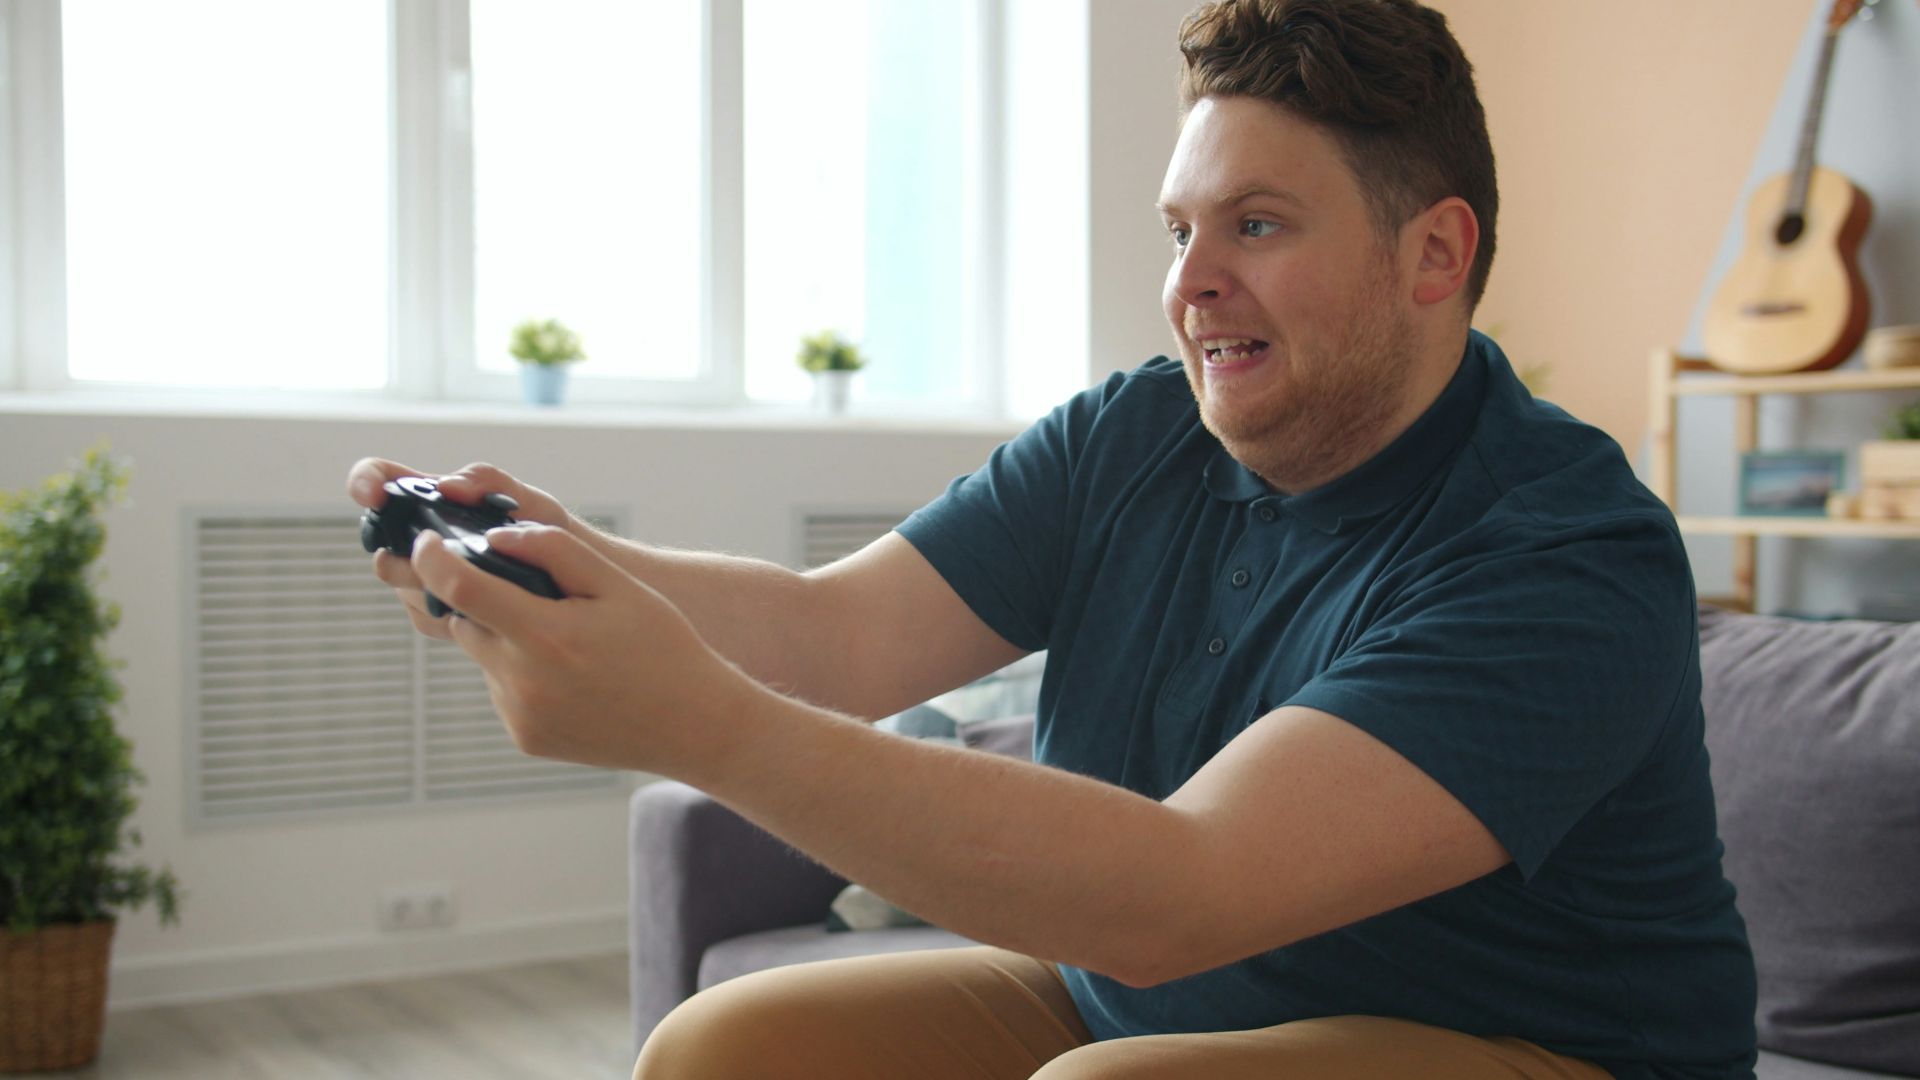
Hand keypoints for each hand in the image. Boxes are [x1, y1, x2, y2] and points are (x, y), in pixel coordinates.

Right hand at [346, 458, 581, 639]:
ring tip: (481, 587)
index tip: (371, 493)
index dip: (367, 481)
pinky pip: (429, 616)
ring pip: (406, 585)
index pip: (384, 481)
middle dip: (408, 555)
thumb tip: (448, 486)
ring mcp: (432, 578)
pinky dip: (450, 614)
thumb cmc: (556, 537)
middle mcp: (428, 540)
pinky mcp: (447, 613)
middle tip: (445, 560)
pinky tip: (482, 613)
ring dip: (432, 587)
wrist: (585, 592)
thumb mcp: (533, 504)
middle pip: (387, 545)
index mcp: (441, 502)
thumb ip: (494, 484)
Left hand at [408, 523, 750, 774]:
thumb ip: (555, 551)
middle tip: (534, 596)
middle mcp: (523, 681)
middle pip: (465, 622)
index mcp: (546, 635)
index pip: (460, 588)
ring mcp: (520, 715)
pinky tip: (571, 676)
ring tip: (567, 643)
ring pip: (484, 656)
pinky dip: (521, 673)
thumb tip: (496, 538)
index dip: (433, 558)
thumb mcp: (619, 586)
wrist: (693, 725)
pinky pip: (503, 690)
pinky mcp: (525, 737)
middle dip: (483, 600)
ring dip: (505, 638)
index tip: (427, 541)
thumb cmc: (663, 647)